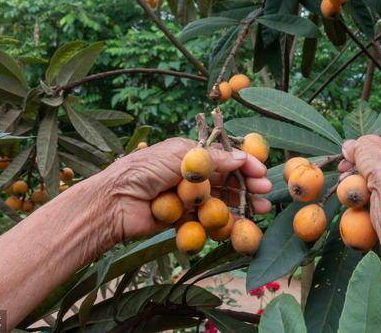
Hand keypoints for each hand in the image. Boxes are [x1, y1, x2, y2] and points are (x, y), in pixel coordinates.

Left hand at [100, 138, 271, 240]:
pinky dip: (223, 224)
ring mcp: (187, 198)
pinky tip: (240, 226)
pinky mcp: (182, 220)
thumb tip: (242, 157)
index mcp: (189, 154)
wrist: (114, 202)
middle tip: (266, 193)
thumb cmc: (143, 170)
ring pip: (220, 202)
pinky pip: (206, 222)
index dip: (244, 164)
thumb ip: (213, 158)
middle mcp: (190, 175)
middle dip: (247, 186)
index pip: (224, 157)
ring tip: (260, 211)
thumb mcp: (180, 155)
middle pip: (226, 181)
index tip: (262, 171)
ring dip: (241, 206)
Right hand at [338, 134, 380, 213]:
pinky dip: (379, 205)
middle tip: (349, 175)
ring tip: (355, 192)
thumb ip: (356, 145)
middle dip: (367, 171)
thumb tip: (348, 148)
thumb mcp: (365, 145)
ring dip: (370, 188)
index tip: (354, 160)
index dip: (370, 152)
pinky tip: (366, 205)